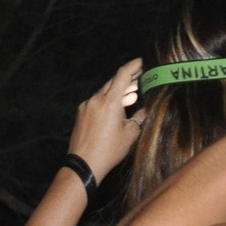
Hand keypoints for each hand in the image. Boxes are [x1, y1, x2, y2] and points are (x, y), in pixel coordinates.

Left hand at [69, 58, 144, 175]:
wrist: (84, 164)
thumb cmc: (109, 151)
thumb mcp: (130, 134)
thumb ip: (139, 118)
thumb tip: (144, 110)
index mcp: (109, 102)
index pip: (122, 75)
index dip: (134, 65)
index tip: (143, 61)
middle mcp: (95, 100)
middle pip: (113, 82)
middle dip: (128, 79)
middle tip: (142, 78)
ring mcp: (86, 106)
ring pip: (105, 92)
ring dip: (119, 91)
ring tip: (133, 93)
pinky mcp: (81, 114)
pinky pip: (97, 101)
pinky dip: (109, 100)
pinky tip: (118, 107)